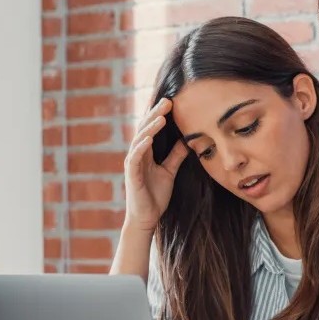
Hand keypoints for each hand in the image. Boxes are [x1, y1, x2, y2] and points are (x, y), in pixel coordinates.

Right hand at [123, 98, 188, 233]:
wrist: (146, 218)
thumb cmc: (155, 196)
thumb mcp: (169, 171)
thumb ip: (175, 156)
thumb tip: (187, 141)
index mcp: (146, 153)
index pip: (152, 129)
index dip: (160, 115)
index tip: (172, 102)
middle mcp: (138, 155)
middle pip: (145, 129)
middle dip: (156, 114)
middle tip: (168, 101)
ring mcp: (133, 164)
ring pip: (140, 140)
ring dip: (150, 127)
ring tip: (162, 116)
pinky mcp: (131, 175)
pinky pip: (135, 157)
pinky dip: (142, 146)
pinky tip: (149, 138)